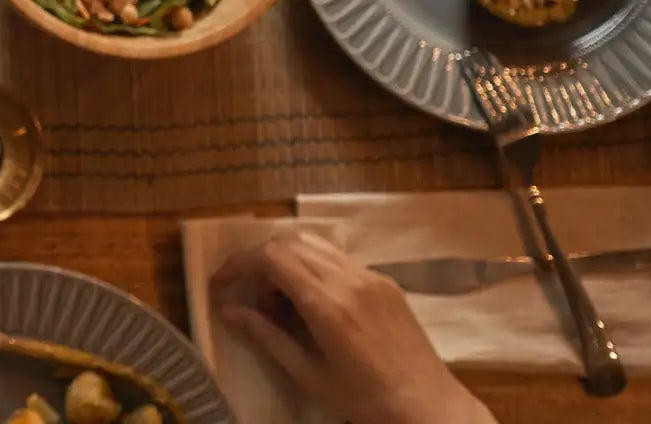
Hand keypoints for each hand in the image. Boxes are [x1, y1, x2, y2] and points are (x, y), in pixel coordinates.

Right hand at [212, 232, 495, 423]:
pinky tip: (313, 304)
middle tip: (254, 301)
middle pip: (290, 242)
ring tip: (282, 303)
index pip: (272, 257)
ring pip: (314, 245)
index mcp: (329, 305)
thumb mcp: (309, 375)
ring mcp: (372, 277)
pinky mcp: (386, 282)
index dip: (239, 264)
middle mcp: (350, 280)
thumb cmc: (365, 400)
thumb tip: (228, 312)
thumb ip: (266, 338)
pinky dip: (312, 268)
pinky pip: (338, 259)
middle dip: (260, 263)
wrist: (429, 407)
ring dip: (287, 262)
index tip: (222, 285)